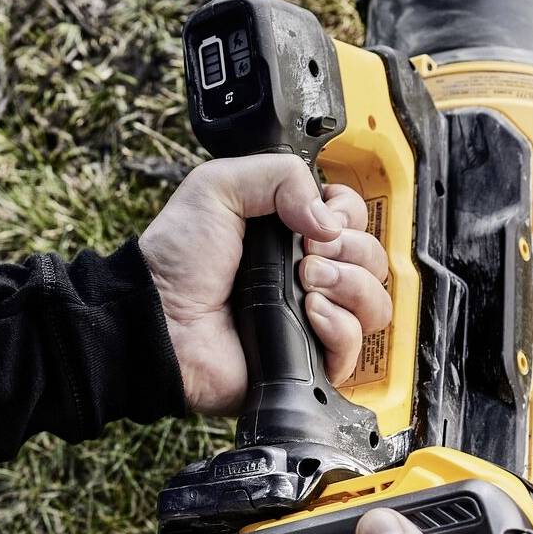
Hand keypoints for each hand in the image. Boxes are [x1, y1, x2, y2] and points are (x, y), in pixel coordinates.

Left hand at [139, 154, 391, 415]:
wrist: (158, 320)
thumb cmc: (176, 261)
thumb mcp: (218, 186)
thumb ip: (279, 174)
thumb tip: (328, 217)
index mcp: (290, 233)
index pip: (354, 220)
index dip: (347, 216)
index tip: (319, 221)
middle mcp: (307, 275)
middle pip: (372, 259)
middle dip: (348, 250)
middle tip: (305, 256)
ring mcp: (311, 318)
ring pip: (374, 302)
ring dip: (350, 285)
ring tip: (306, 284)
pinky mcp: (308, 358)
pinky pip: (355, 346)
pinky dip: (340, 327)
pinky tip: (309, 314)